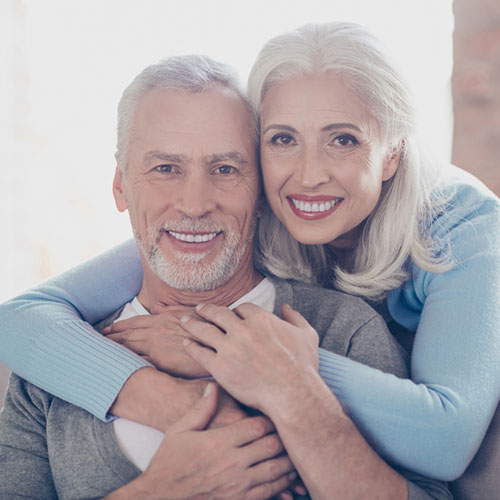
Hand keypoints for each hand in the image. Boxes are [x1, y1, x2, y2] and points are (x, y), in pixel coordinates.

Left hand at [103, 305, 209, 377]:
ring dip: (112, 351)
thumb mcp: (188, 313)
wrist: (220, 341)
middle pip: (127, 336)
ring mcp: (158, 346)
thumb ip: (170, 311)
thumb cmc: (207, 326)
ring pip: (128, 348)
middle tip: (93, 344)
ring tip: (97, 355)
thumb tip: (155, 308)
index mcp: (162, 319)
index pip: (134, 322)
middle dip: (109, 340)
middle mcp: (156, 331)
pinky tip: (115, 368)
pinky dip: (124, 364)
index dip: (118, 327)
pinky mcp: (161, 361)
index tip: (106, 331)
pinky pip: (138, 362)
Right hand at [105, 383, 296, 499]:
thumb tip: (213, 386)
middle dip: (284, 437)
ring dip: (289, 461)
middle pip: (271, 446)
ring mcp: (237, 485)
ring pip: (275, 471)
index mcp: (220, 442)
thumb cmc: (168, 462)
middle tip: (292, 429)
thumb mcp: (180, 430)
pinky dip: (282, 485)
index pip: (257, 426)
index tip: (276, 414)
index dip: (270, 419)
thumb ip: (201, 408)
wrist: (159, 496)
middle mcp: (232, 463)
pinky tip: (288, 480)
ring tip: (297, 452)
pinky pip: (268, 493)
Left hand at [181, 303, 318, 414]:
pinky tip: (185, 344)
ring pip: (205, 330)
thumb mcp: (306, 335)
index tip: (230, 314)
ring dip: (193, 324)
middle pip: (218, 314)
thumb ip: (295, 318)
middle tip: (199, 309)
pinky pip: (199, 353)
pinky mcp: (220, 367)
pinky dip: (191, 347)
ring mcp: (229, 347)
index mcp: (261, 319)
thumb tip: (285, 308)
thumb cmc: (302, 367)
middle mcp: (242, 329)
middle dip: (207, 310)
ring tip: (185, 322)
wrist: (292, 394)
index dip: (235, 311)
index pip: (242, 309)